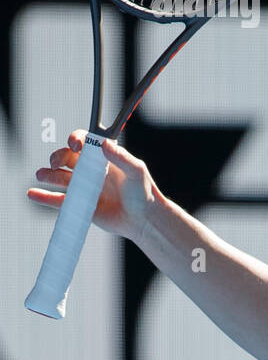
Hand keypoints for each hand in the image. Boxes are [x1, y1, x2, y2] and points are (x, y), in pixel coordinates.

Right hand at [27, 130, 158, 242]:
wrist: (143, 220)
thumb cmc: (144, 193)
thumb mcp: (136, 172)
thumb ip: (121, 158)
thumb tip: (104, 143)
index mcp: (104, 158)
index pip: (85, 143)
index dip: (76, 139)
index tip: (74, 144)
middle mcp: (91, 170)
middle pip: (67, 158)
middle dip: (58, 157)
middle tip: (55, 163)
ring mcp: (84, 187)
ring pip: (59, 177)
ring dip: (47, 174)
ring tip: (41, 175)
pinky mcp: (79, 204)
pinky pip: (57, 199)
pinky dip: (43, 196)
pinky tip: (32, 193)